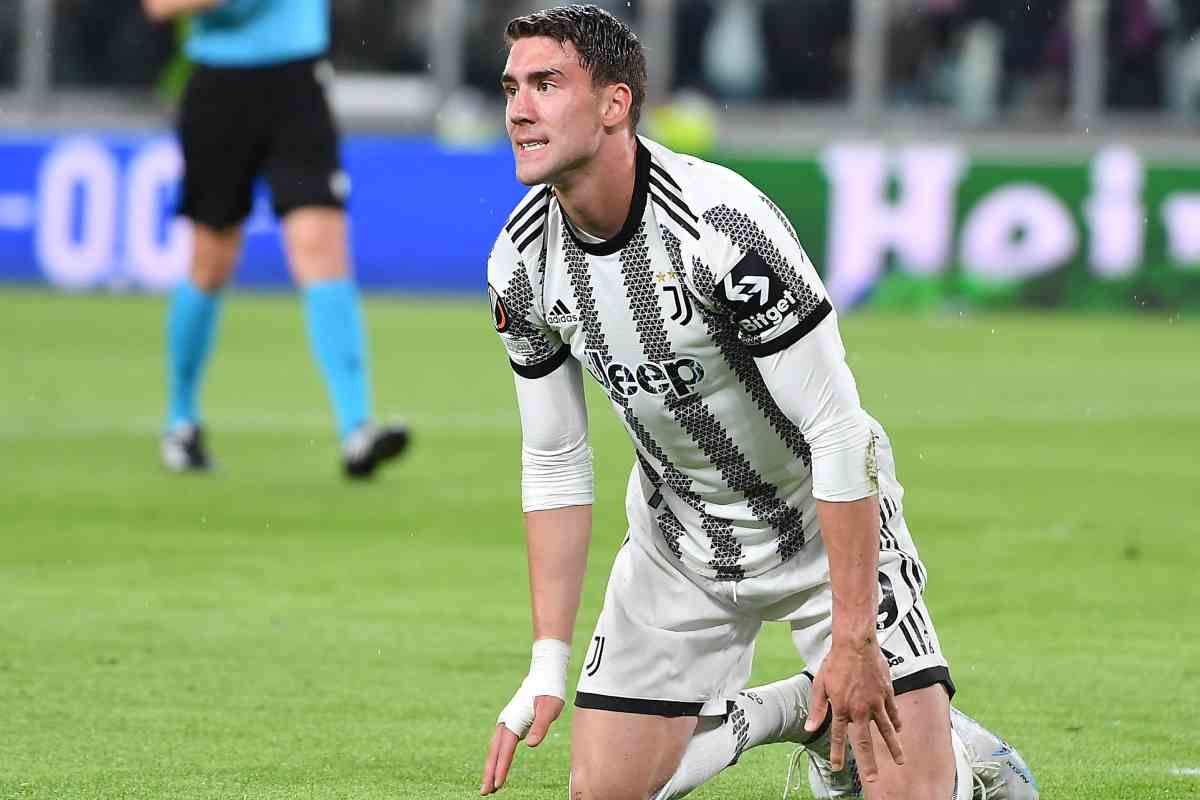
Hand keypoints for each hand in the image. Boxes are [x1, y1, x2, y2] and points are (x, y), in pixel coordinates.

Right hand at [480, 694, 562, 794]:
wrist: (545, 673)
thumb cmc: (549, 691)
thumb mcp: (550, 709)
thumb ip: (540, 727)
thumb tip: (530, 745)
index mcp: (513, 721)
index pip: (506, 750)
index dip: (501, 768)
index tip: (497, 785)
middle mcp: (506, 722)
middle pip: (494, 752)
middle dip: (489, 772)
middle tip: (484, 793)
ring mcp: (507, 722)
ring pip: (495, 749)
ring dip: (491, 767)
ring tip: (488, 786)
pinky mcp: (511, 723)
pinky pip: (501, 745)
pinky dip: (497, 758)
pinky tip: (498, 767)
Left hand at [803, 638, 904, 782]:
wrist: (856, 644)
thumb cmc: (835, 663)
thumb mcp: (819, 685)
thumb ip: (817, 709)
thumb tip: (810, 728)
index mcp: (841, 708)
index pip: (838, 737)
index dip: (837, 754)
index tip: (837, 768)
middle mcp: (860, 710)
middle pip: (865, 742)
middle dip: (869, 763)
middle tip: (873, 779)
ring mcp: (876, 703)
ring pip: (886, 730)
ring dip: (893, 747)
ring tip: (900, 761)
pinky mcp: (887, 693)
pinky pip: (893, 712)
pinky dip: (896, 722)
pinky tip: (899, 730)